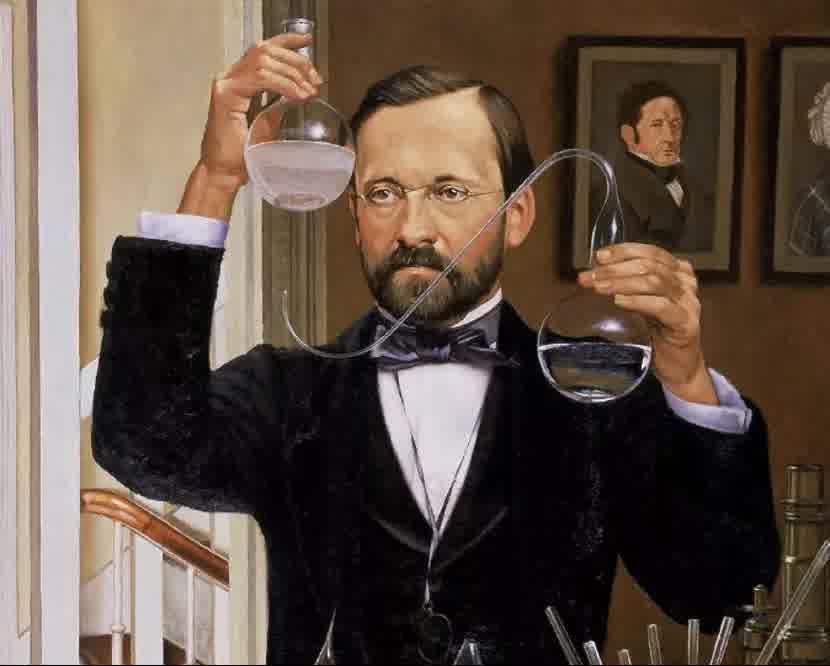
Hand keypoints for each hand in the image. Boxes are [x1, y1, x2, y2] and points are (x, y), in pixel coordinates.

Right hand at [199, 32, 322, 188]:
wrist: (225, 172)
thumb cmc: (244, 152)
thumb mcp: (268, 120)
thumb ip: (279, 101)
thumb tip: (302, 89)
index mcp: (240, 78)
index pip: (264, 49)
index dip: (288, 41)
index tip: (309, 43)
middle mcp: (230, 76)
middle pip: (266, 50)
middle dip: (296, 62)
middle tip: (316, 80)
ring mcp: (226, 83)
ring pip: (264, 61)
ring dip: (292, 74)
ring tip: (308, 92)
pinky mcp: (225, 95)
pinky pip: (260, 78)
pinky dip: (283, 85)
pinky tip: (296, 95)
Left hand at [577, 243, 717, 404]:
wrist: (679, 365)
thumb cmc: (659, 332)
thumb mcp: (642, 302)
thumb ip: (628, 286)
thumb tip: (597, 272)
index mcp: (677, 272)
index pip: (651, 252)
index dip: (624, 251)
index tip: (599, 256)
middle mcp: (686, 283)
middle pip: (650, 266)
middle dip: (615, 269)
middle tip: (590, 276)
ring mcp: (688, 303)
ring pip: (654, 282)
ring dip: (621, 283)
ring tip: (599, 287)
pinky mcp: (686, 324)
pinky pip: (662, 306)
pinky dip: (638, 301)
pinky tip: (620, 301)